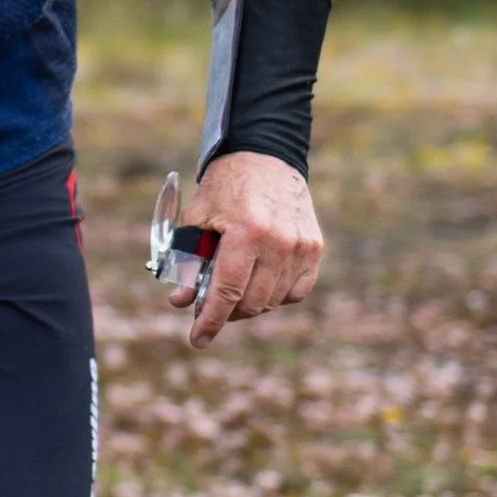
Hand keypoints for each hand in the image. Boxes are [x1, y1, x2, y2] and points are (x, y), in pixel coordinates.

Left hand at [168, 150, 322, 346]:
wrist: (265, 156)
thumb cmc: (225, 187)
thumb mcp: (198, 218)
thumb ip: (188, 261)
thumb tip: (181, 302)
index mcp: (247, 232)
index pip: (227, 290)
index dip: (210, 320)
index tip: (197, 340)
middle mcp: (280, 242)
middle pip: (251, 302)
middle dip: (226, 311)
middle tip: (209, 305)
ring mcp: (302, 246)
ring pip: (273, 300)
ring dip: (248, 304)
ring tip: (231, 289)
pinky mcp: (315, 248)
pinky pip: (296, 291)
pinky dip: (275, 295)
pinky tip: (258, 282)